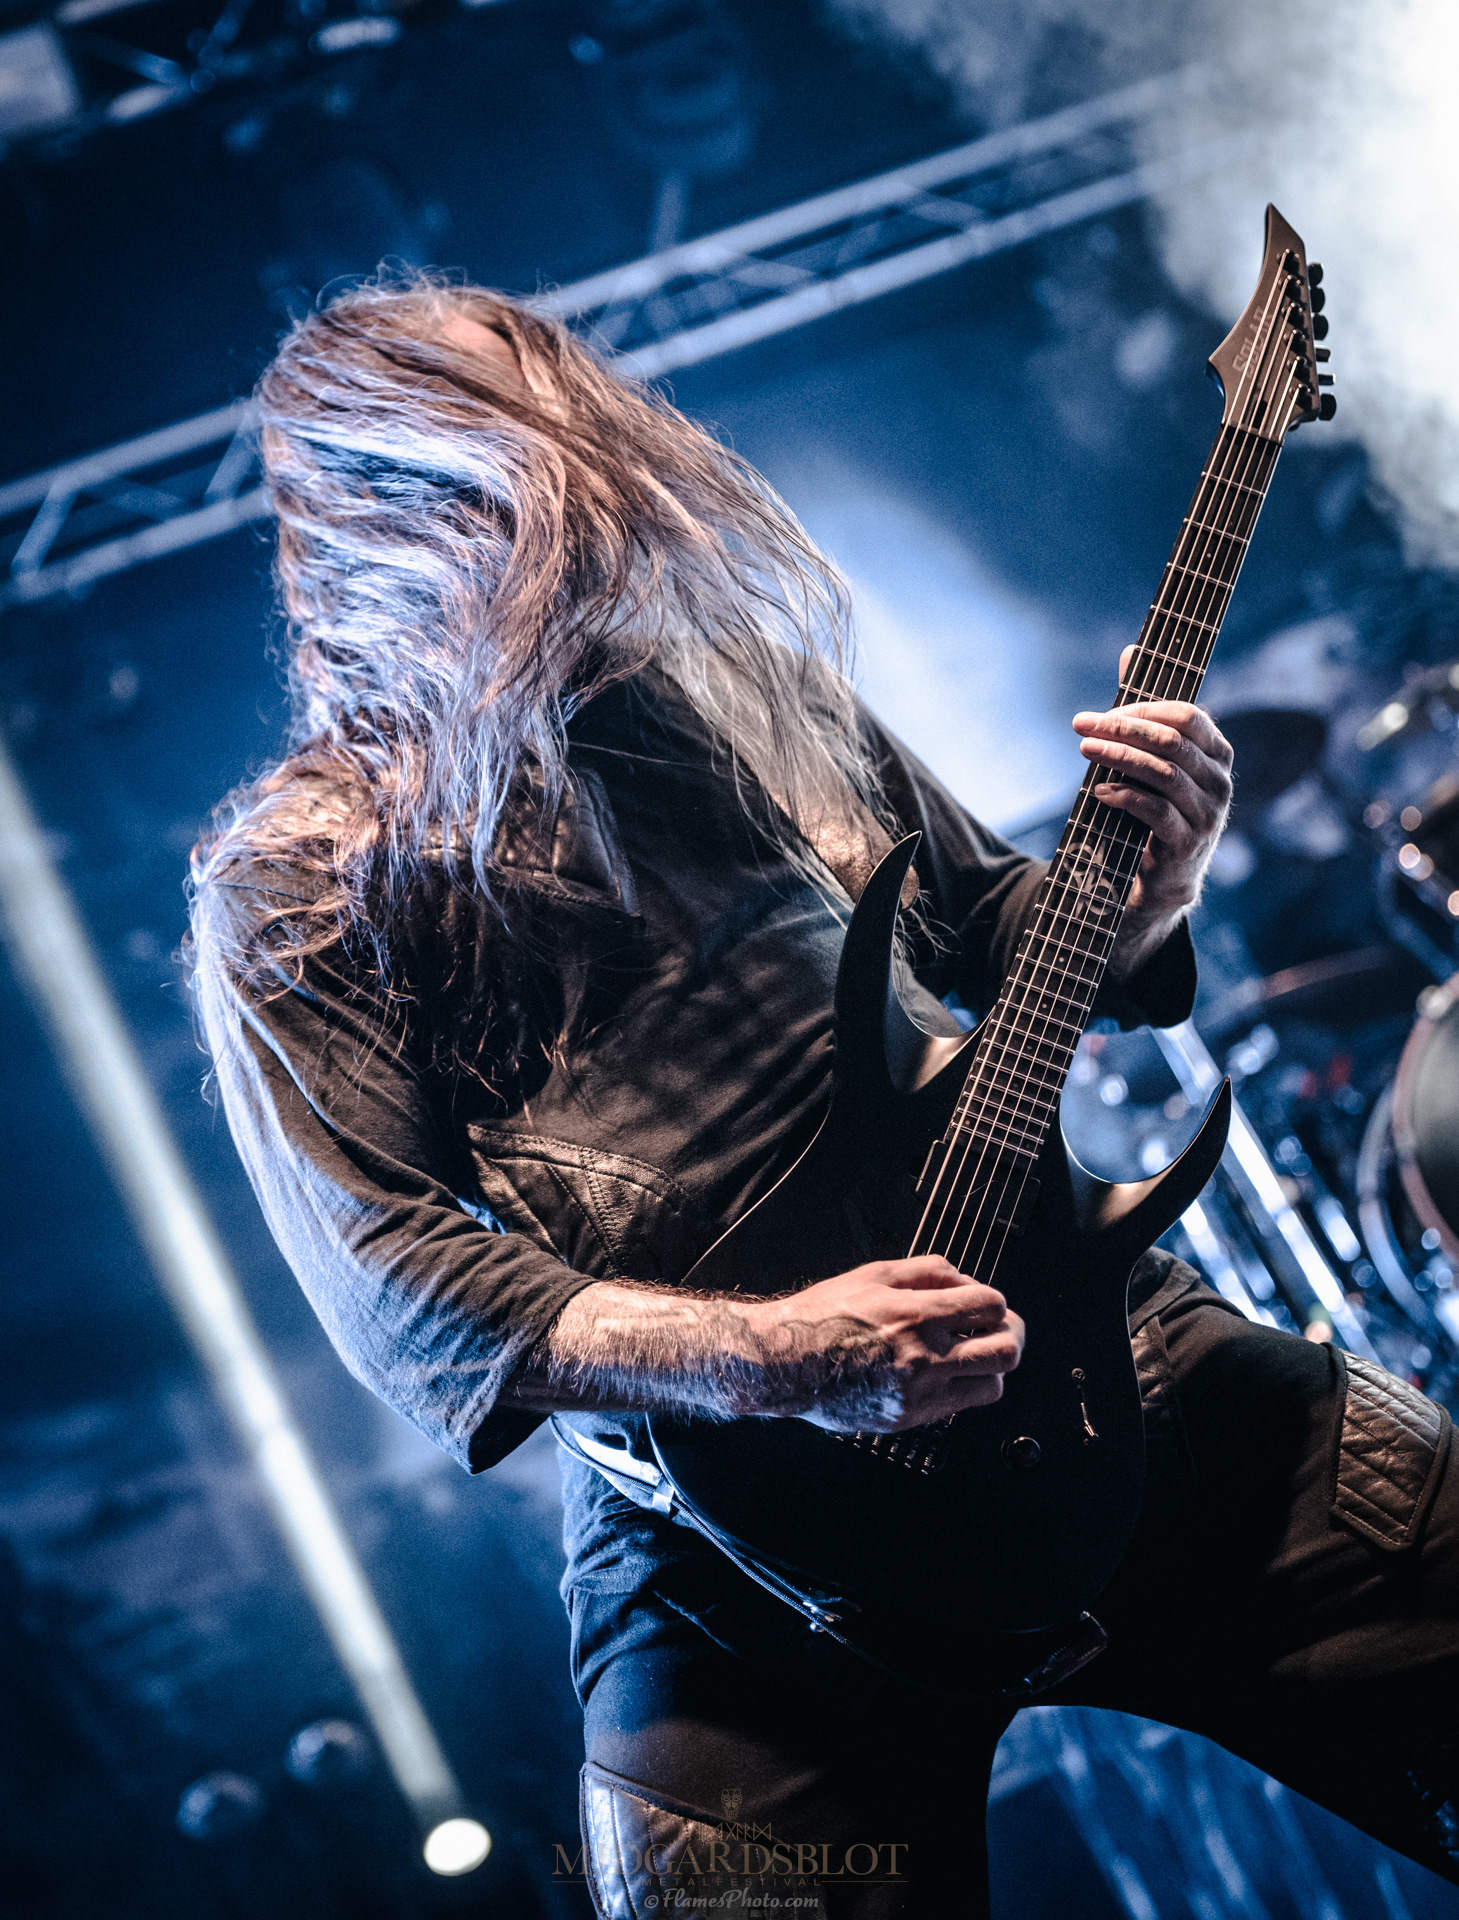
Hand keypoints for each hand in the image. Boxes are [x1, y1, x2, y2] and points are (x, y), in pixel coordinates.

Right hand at [757, 1256, 1024, 1433]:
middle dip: (1010, 1335)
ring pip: (991, 1387)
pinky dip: (962, 1387)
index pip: (991, 1306)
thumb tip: (965, 1281)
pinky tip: (944, 1371)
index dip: (995, 1301)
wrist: (785, 1362)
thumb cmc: (823, 1316)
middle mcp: (923, 1357)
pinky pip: (958, 1406)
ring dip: (990, 1367)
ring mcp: (917, 1393)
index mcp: (916, 1315)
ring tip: (974, 1353)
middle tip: (1000, 1328)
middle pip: (1005, 1352)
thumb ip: (928, 1271)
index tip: (985, 1302)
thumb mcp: (874, 1274)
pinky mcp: (908, 1418)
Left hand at [1072, 647, 1233, 950]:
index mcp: (1217, 754)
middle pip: (1172, 741)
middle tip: (1081, 727)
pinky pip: (1156, 810)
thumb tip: (1129, 651)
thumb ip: (1142, 709)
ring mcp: (1209, 814)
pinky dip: (1125, 796)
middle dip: (1122, 730)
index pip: (1186, 716)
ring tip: (1084, 752)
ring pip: (1163, 773)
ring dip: (1117, 759)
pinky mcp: (1188, 842)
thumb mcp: (1149, 759)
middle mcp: (1220, 781)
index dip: (1140, 711)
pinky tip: (1101, 792)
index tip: (1100, 716)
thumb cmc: (1154, 810)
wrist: (1160, 879)